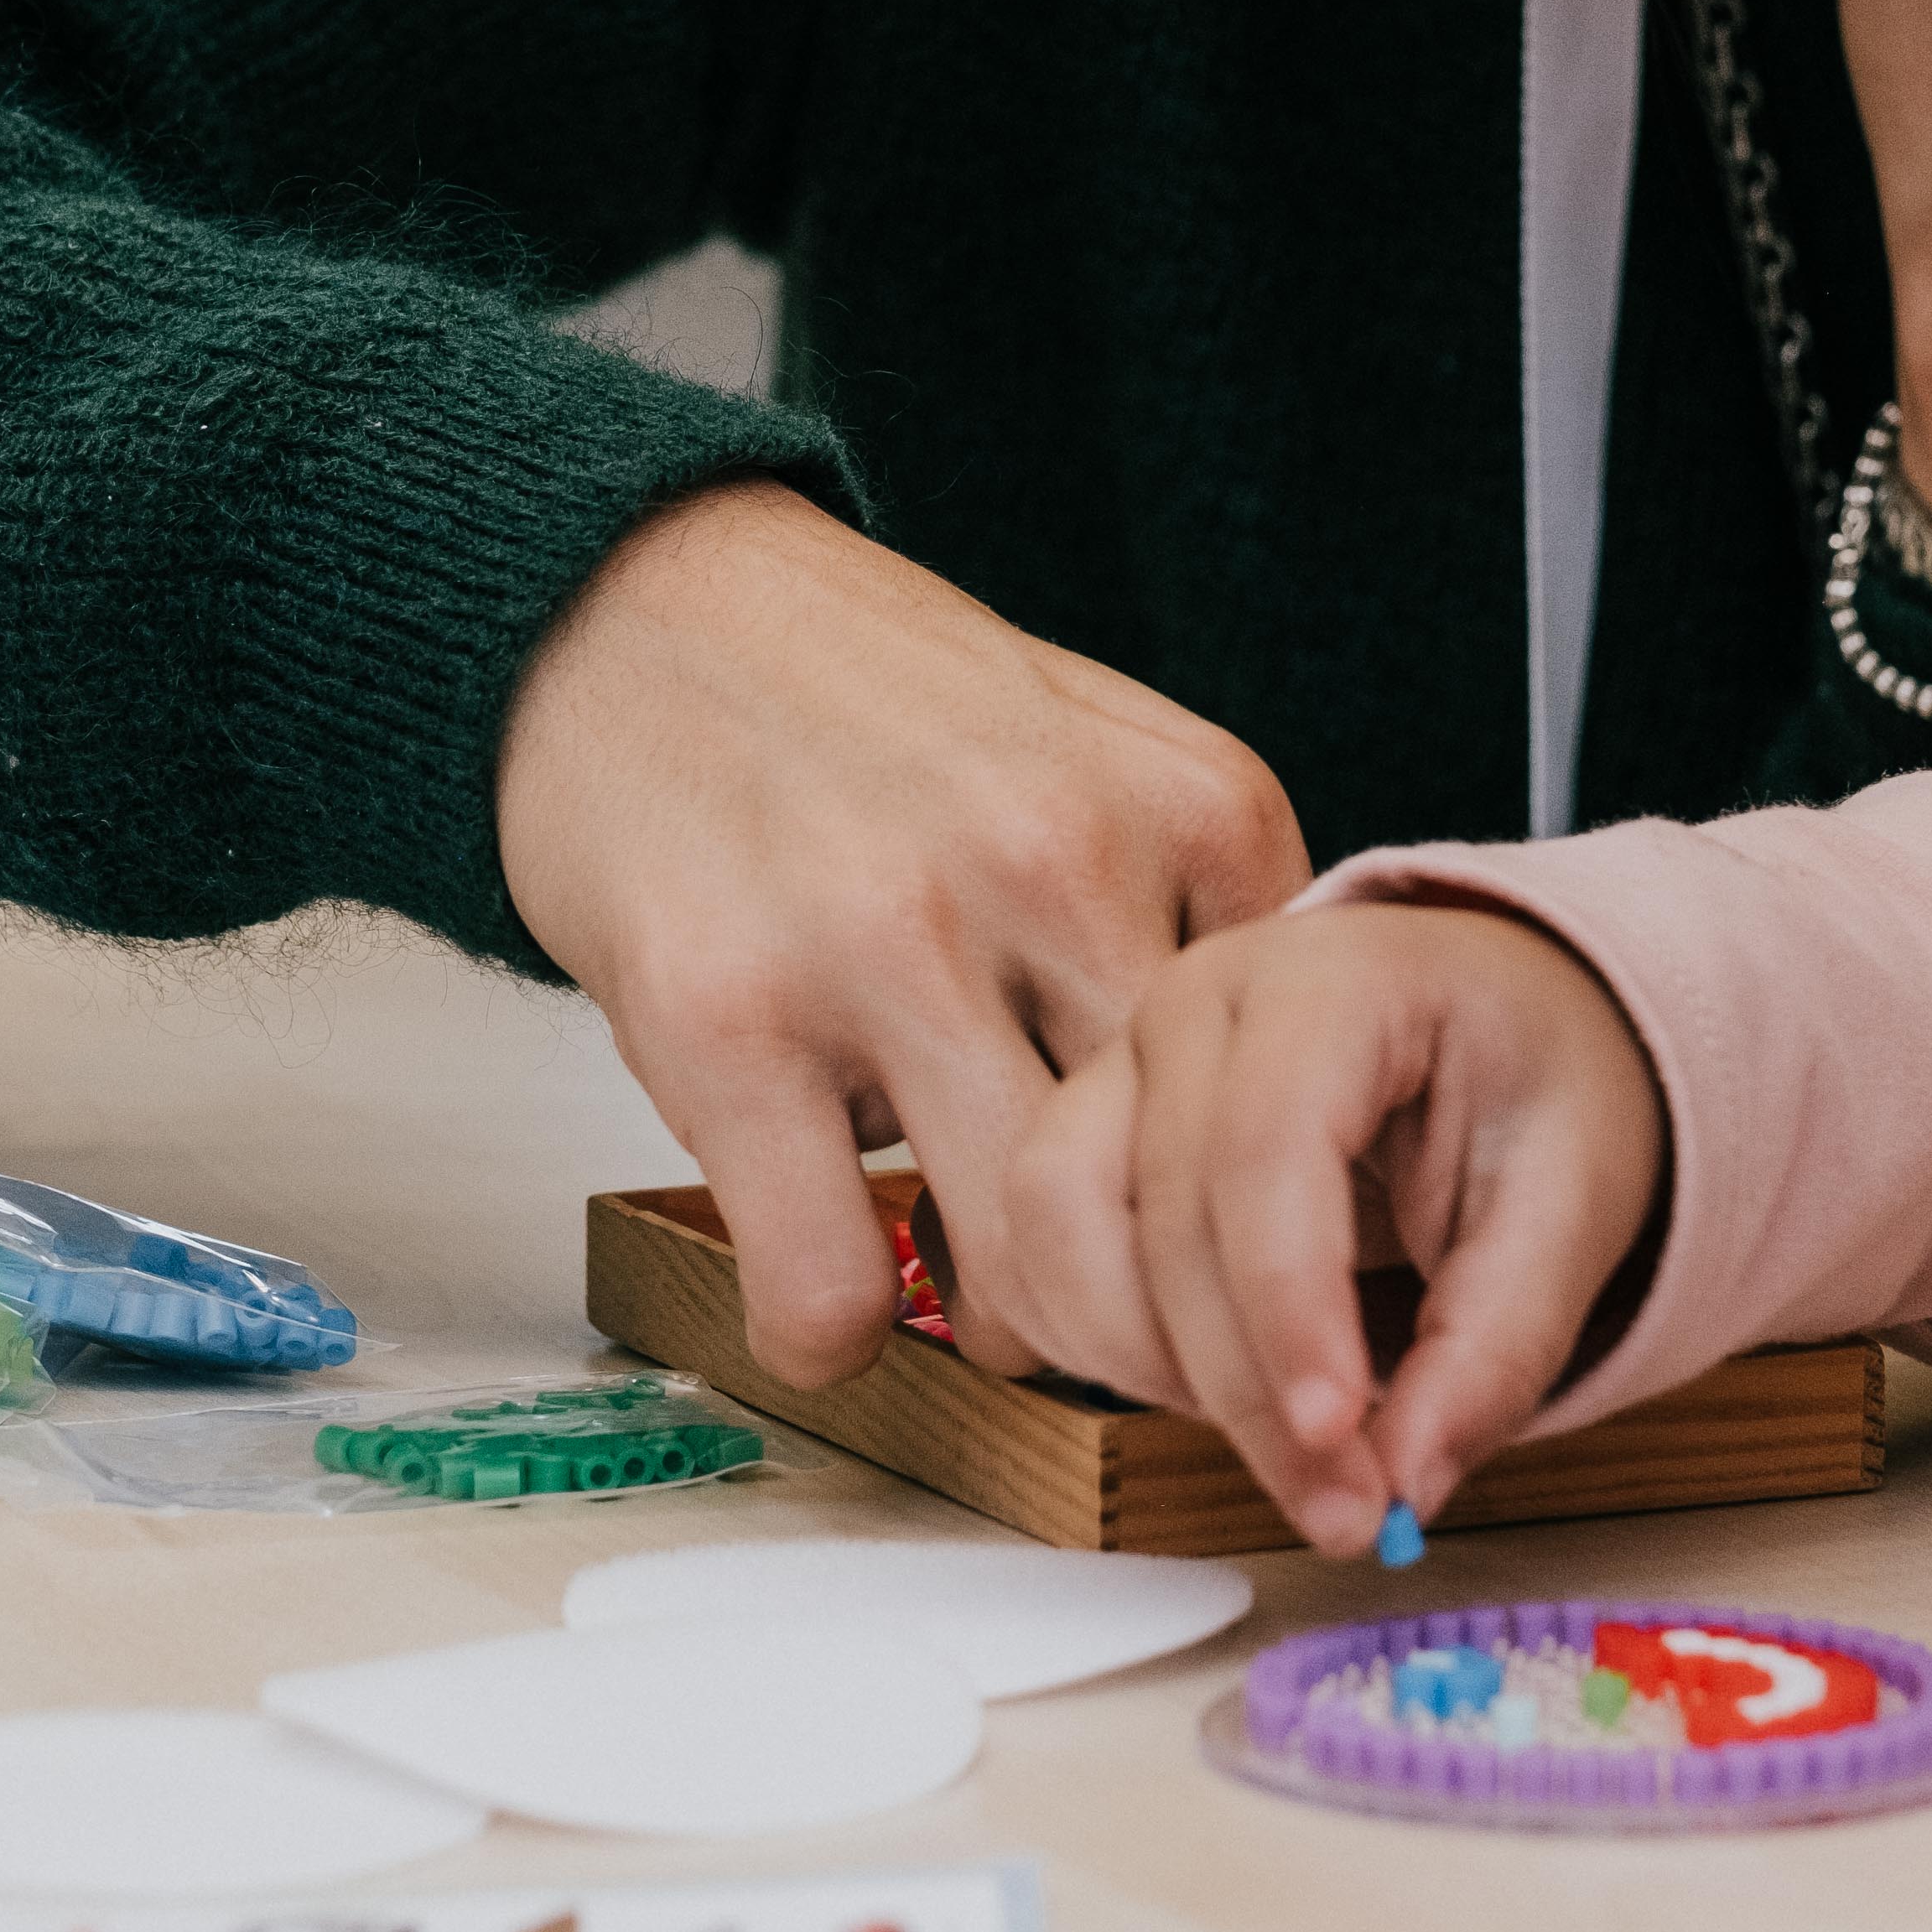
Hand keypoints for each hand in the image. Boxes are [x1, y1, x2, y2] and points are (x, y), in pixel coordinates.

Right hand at [496, 480, 1308, 1387]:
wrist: (634, 601)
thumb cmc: (871, 711)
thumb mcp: (1102, 762)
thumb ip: (1198, 919)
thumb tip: (1256, 1146)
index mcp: (1191, 809)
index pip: (1297, 1092)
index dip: (1261, 1207)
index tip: (1216, 1252)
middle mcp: (1056, 863)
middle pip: (1178, 1197)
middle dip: (1160, 1313)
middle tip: (1115, 1325)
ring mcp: (887, 940)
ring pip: (1026, 1267)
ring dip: (1005, 1330)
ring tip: (969, 1288)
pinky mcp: (725, 1016)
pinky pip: (830, 1285)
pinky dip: (831, 1328)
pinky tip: (820, 1275)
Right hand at [994, 896, 1665, 1554]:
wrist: (1487, 1022)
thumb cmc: (1527, 1083)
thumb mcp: (1572, 1204)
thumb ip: (1497, 1346)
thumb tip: (1408, 1480)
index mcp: (1332, 980)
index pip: (1268, 1145)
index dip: (1289, 1310)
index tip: (1342, 1443)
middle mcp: (1196, 1004)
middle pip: (1164, 1211)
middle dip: (1245, 1389)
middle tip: (1345, 1506)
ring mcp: (1121, 1064)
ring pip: (1056, 1227)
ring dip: (1147, 1366)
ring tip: (1276, 1436)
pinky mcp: (1084, 1131)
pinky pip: (1032, 1253)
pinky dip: (1095, 1345)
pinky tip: (1204, 1389)